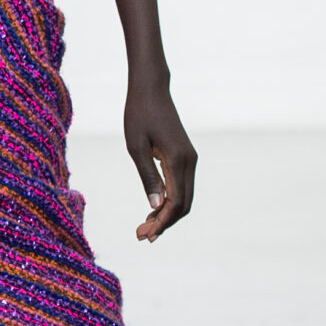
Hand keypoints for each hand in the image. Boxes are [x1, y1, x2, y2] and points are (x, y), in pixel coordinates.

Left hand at [126, 74, 196, 240]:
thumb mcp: (136, 147)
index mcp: (178, 160)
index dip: (162, 222)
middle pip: (184, 204)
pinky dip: (170, 201)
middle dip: (164, 223)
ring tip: (145, 226)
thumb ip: (148, 177)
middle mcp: (189, 161)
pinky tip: (154, 209)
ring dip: (167, 214)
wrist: (151, 89)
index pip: (176, 202)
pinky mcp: (185, 156)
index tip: (145, 235)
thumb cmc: (139, 114)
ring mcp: (190, 159)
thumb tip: (156, 206)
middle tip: (142, 236)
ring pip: (184, 197)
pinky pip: (182, 186)